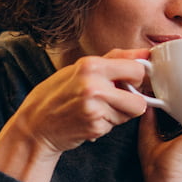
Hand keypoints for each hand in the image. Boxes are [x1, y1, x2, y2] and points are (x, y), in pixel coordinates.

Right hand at [0, 48, 149, 181]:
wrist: (36, 124)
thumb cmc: (58, 93)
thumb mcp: (81, 68)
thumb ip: (115, 60)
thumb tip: (145, 54)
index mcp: (91, 65)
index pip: (137, 69)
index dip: (138, 78)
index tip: (132, 81)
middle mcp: (93, 85)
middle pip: (139, 99)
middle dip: (132, 100)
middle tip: (115, 98)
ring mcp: (94, 108)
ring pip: (130, 114)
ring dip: (119, 113)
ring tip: (98, 108)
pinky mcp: (95, 126)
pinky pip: (116, 125)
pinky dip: (107, 124)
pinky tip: (91, 119)